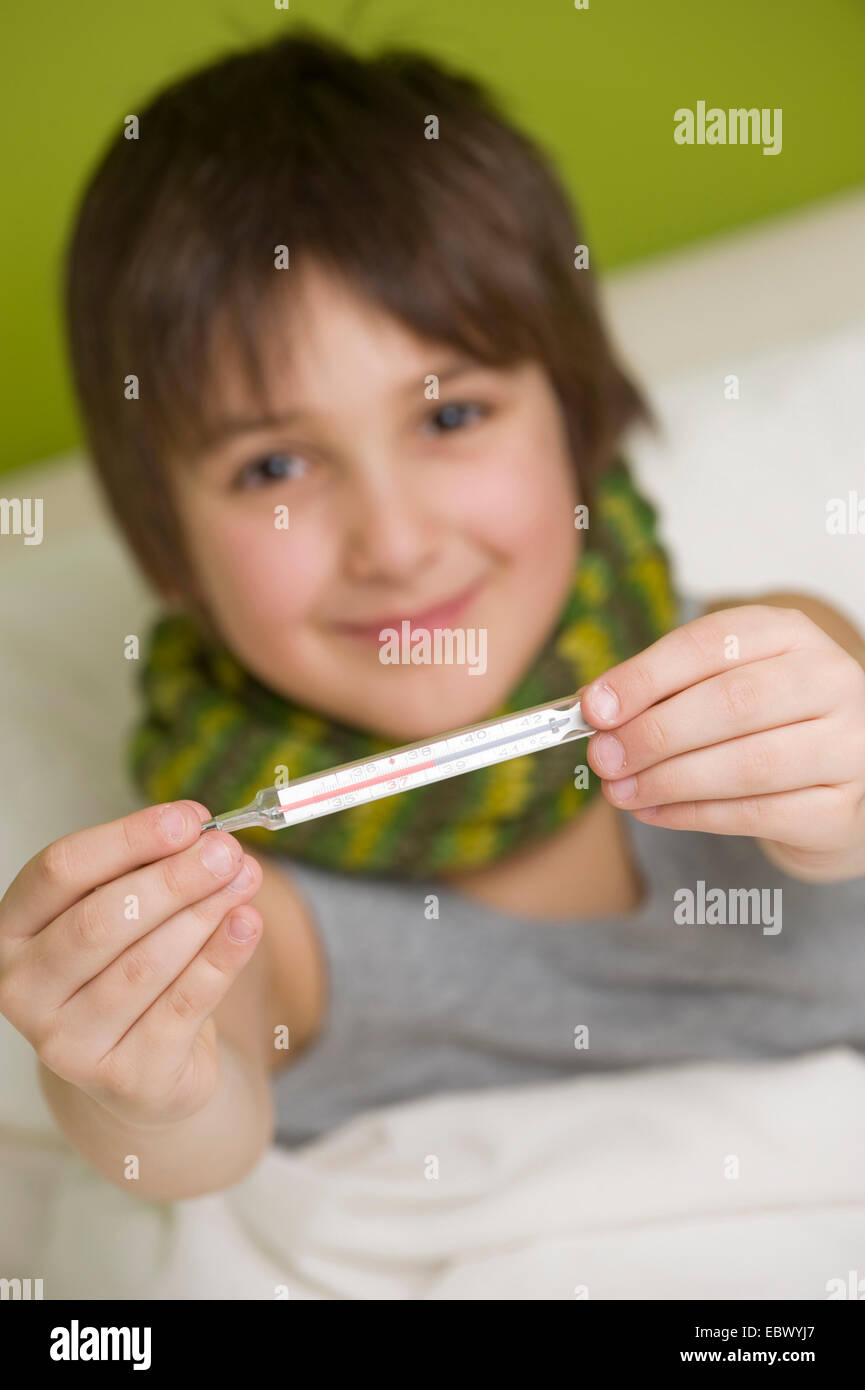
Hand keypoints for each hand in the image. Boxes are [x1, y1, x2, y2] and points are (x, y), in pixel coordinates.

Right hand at [0, 802, 262, 1126]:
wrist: (142, 1065)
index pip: (60, 872)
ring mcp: (67, 1042)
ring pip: (144, 965)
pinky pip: (181, 1007)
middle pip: (100, 921)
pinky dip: (221, 960)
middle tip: (227, 852)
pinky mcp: (123, 1079)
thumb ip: (151, 872)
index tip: (188, 818)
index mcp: (13, 931)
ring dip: (204, 915)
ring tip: (245, 880)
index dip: (127, 839)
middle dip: (173, 880)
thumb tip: (206, 837)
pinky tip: (247, 925)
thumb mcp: (123, 913)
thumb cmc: (125, 967)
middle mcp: (24, 989)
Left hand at [580, 604, 864, 879]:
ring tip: (619, 791)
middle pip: (732, 703)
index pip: (712, 644)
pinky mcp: (841, 807)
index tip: (595, 707)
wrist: (839, 781)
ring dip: (669, 780)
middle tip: (603, 756)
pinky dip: (694, 814)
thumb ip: (665, 691)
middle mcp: (829, 680)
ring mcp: (846, 745)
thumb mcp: (721, 684)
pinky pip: (756, 813)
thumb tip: (598, 711)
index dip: (647, 676)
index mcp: (790, 634)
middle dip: (654, 733)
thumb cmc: (766, 723)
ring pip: (747, 764)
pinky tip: (654, 811)